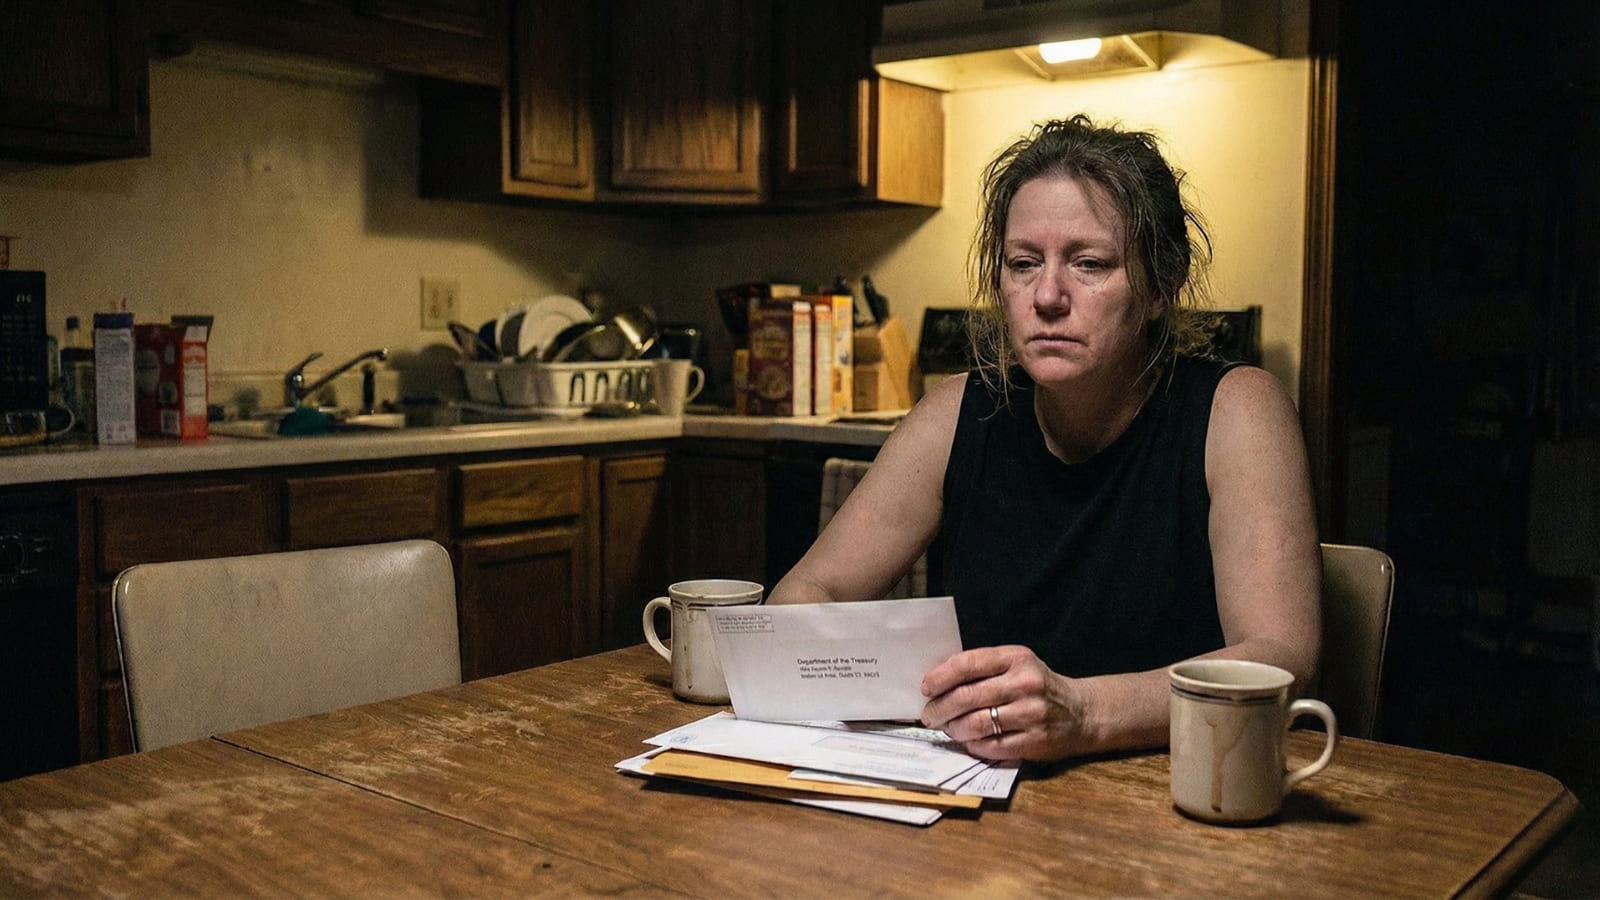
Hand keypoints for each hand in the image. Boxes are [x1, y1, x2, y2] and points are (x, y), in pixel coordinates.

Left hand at [920, 645, 1087, 761]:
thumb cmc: (1037, 685)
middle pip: (967, 697)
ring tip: (948, 729)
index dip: (940, 677)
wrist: (1081, 712)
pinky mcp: (1035, 741)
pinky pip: (991, 747)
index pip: (967, 664)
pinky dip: (973, 745)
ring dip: (954, 729)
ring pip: (976, 724)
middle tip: (930, 715)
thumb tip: (937, 683)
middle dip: (940, 708)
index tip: (926, 688)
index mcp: (1016, 658)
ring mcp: (1031, 714)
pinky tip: (969, 741)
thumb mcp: (1016, 664)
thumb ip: (982, 668)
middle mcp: (1025, 683)